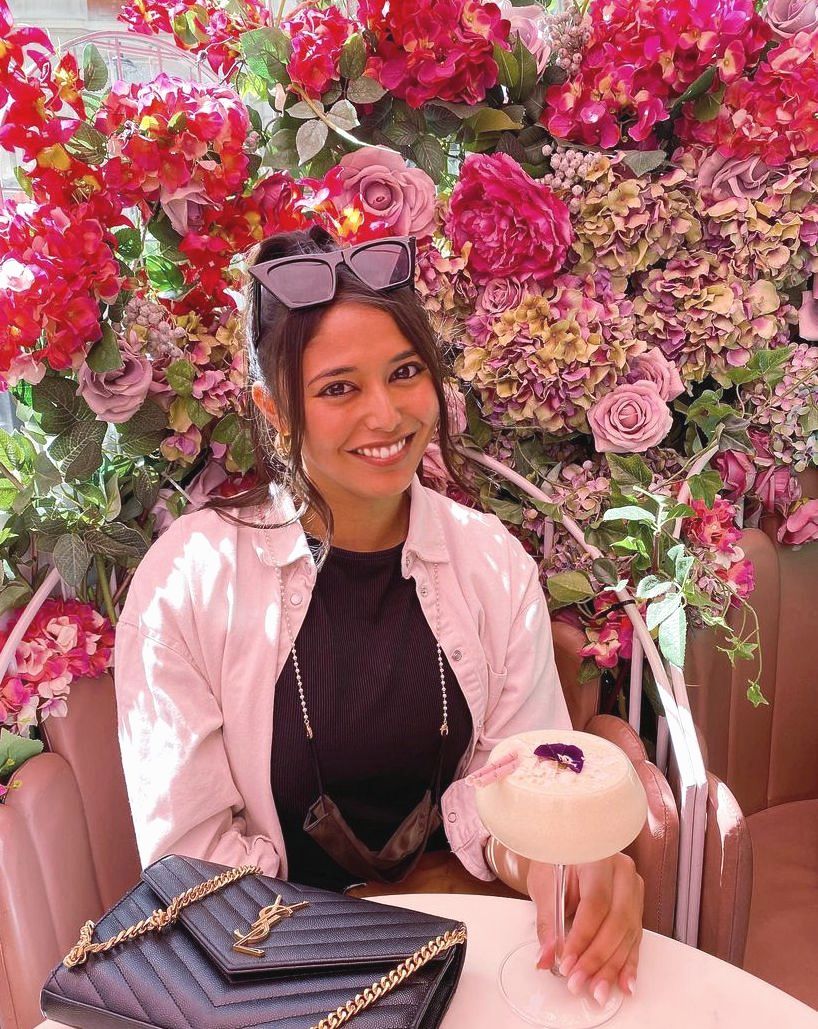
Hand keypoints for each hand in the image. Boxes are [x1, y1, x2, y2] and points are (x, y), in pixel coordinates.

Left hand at [526, 853, 643, 1006]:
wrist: (566, 851)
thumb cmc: (555, 862)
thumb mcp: (545, 887)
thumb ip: (548, 923)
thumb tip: (547, 956)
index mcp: (598, 857)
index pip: (595, 903)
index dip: (582, 937)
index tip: (567, 962)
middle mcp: (622, 872)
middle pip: (617, 922)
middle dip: (597, 958)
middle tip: (579, 981)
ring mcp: (633, 889)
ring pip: (628, 934)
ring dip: (612, 967)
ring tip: (598, 990)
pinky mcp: (636, 906)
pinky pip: (635, 938)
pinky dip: (627, 963)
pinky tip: (624, 983)